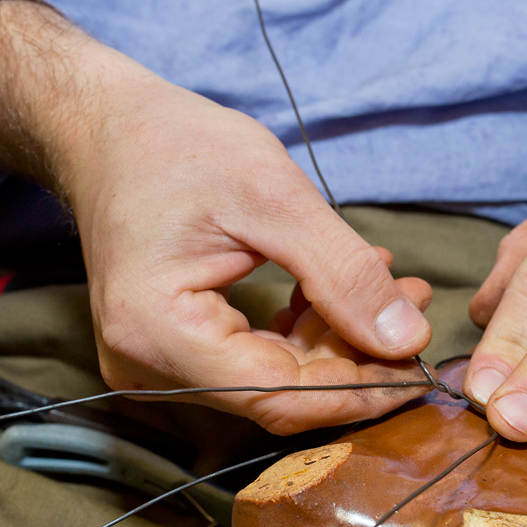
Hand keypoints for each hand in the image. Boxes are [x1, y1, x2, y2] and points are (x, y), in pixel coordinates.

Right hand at [63, 79, 432, 433]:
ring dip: (338, 339)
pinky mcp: (173, 349)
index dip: (361, 389)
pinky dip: (305, 331)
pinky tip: (340, 290)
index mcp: (158, 333)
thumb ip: (342, 274)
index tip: (422, 362)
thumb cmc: (173, 146)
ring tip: (395, 286)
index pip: (281, 397)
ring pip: (274, 379)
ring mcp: (156, 364)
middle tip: (417, 305)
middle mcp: (148, 368)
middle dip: (359, 357)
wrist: (105, 129)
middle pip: (280, 395)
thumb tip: (408, 341)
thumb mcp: (273, 198)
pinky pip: (254, 360)